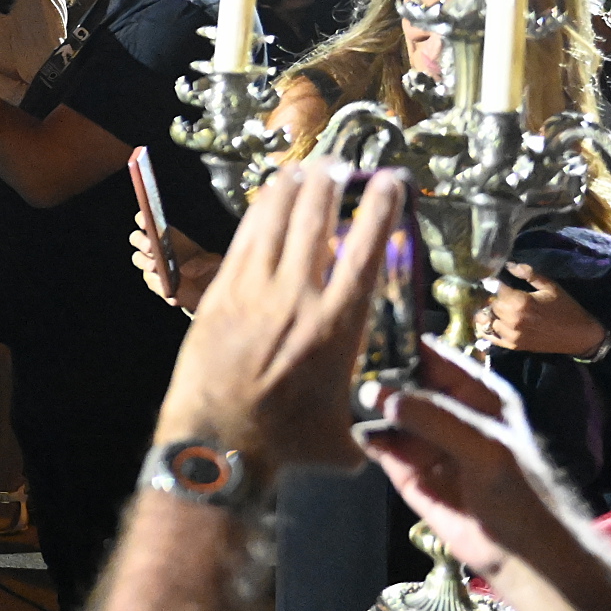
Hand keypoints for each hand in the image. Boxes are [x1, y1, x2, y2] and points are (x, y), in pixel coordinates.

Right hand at [128, 216, 216, 314]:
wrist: (207, 288)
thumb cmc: (207, 267)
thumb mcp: (211, 261)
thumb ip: (204, 261)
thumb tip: (187, 267)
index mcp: (165, 234)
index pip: (146, 221)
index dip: (143, 218)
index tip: (146, 221)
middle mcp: (154, 248)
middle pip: (137, 238)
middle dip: (142, 241)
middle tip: (151, 246)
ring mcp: (151, 266)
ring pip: (139, 259)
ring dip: (145, 262)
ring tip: (155, 267)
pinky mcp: (155, 284)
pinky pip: (153, 283)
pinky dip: (160, 286)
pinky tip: (170, 291)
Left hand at [152, 162, 401, 480]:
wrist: (218, 442)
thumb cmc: (286, 444)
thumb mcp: (346, 437)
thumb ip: (370, 423)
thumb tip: (387, 423)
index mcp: (339, 325)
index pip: (366, 249)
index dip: (381, 207)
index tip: (392, 182)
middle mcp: (298, 297)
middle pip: (317, 218)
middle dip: (333, 182)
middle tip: (342, 165)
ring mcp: (255, 290)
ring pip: (277, 219)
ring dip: (295, 187)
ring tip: (310, 168)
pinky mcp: (221, 292)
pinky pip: (244, 237)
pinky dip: (260, 210)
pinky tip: (269, 196)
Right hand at [354, 341, 568, 577]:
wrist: (522, 554)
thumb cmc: (519, 492)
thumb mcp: (484, 446)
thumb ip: (433, 416)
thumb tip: (376, 393)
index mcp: (475, 392)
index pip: (430, 353)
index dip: (399, 341)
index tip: (361, 335)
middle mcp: (446, 409)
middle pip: (400, 379)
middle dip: (372, 373)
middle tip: (338, 367)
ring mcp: (424, 439)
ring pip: (384, 410)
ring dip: (363, 406)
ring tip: (338, 398)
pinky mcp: (406, 468)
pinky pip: (379, 445)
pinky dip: (366, 438)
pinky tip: (356, 434)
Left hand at [484, 263, 608, 357]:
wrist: (580, 336)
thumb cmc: (566, 308)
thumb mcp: (550, 286)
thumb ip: (528, 273)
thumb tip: (508, 264)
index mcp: (520, 302)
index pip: (493, 288)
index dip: (491, 282)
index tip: (492, 279)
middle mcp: (512, 319)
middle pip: (488, 304)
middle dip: (490, 297)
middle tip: (494, 293)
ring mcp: (511, 334)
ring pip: (486, 320)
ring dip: (487, 312)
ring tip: (494, 307)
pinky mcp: (513, 345)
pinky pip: (490, 337)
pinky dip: (486, 328)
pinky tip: (491, 321)